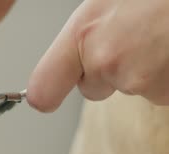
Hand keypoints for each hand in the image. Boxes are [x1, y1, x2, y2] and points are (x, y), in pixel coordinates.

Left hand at [27, 0, 168, 111]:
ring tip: (160, 36)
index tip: (48, 98)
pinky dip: (166, 75)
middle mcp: (107, 61)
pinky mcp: (168, 93)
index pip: (42, 89)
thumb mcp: (106, 1)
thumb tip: (75, 56)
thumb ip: (85, 34)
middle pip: (93, 89)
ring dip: (145, 70)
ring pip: (131, 89)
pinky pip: (160, 92)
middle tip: (135, 38)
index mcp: (84, 33)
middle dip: (109, 72)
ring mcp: (141, 80)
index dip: (48, 94)